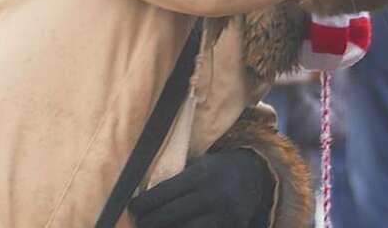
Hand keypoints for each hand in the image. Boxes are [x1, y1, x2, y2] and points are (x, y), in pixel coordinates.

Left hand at [129, 149, 273, 227]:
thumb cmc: (216, 171)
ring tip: (154, 227)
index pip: (160, 194)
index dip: (140, 206)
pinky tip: (177, 227)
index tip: (133, 209)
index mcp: (201, 175)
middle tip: (139, 223)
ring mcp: (223, 216)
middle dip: (146, 224)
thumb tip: (139, 201)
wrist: (255, 177)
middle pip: (165, 218)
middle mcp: (212, 196)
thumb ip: (176, 181)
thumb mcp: (199, 166)